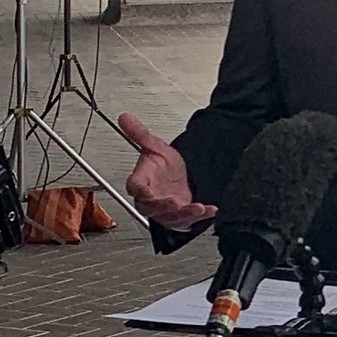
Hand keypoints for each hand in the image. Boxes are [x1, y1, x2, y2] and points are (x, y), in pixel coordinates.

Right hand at [117, 113, 216, 229]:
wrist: (182, 174)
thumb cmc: (164, 166)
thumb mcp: (155, 147)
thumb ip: (140, 134)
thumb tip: (125, 117)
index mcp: (142, 182)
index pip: (135, 186)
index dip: (138, 189)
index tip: (142, 189)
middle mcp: (152, 199)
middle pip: (150, 207)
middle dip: (162, 207)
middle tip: (174, 202)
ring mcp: (166, 210)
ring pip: (170, 217)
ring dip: (184, 214)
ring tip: (197, 208)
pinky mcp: (181, 215)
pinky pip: (189, 220)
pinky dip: (200, 216)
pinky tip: (210, 210)